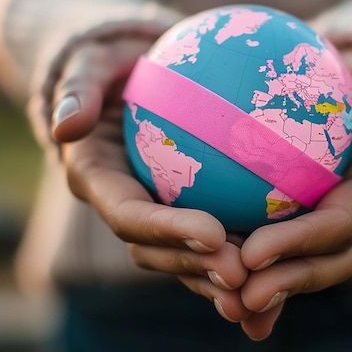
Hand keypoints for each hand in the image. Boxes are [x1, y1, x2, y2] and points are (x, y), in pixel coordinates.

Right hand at [51, 38, 250, 320]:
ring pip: (184, 256)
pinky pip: (210, 236)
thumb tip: (68, 126)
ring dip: (219, 277)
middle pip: (156, 250)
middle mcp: (124, 203)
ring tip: (266, 287)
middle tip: (244, 276)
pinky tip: (283, 254)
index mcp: (97, 178)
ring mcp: (153, 210)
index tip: (214, 235)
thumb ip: (77, 90)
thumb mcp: (89, 63)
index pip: (129, 214)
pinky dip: (240, 252)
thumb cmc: (109, 64)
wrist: (127, 75)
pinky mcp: (180, 205)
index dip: (167, 230)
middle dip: (196, 268)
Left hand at [236, 48, 351, 339]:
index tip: (254, 253)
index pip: (341, 223)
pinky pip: (286, 248)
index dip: (302, 243)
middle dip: (287, 283)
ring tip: (228, 307)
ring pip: (306, 264)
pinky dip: (260, 272)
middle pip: (327, 260)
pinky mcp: (310, 217)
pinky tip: (217, 284)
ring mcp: (335, 220)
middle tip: (240, 299)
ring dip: (273, 291)